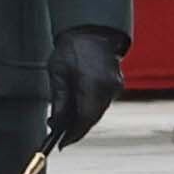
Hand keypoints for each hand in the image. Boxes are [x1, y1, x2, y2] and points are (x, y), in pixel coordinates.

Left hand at [45, 26, 125, 150]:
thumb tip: (56, 123)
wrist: (93, 30)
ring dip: (83, 119)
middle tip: (60, 136)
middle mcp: (108, 89)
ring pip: (98, 112)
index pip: (84, 120)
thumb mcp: (58, 73)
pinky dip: (90, 108)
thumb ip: (59, 100)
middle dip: (76, 129)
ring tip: (65, 122)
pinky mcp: (116, 84)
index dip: (72, 135)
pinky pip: (102, 103)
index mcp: (92, 86)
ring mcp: (115, 86)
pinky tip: (78, 108)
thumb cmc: (72, 48)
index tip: (61, 144)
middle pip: (92, 119)